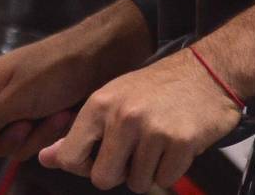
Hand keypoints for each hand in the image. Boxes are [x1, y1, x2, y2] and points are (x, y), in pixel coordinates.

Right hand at [0, 0, 153, 160]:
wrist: (101, 58)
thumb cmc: (58, 68)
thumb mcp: (19, 97)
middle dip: (6, 140)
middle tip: (28, 123)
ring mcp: (11, 110)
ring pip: (5, 146)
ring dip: (33, 137)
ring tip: (55, 114)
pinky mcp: (32, 119)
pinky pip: (28, 143)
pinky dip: (47, 134)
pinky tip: (64, 117)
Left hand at [37, 45, 241, 191]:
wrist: (209, 70)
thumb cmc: (157, 88)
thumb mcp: (113, 100)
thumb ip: (79, 133)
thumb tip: (45, 159)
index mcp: (100, 105)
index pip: (70, 159)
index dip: (85, 166)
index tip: (102, 155)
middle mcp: (122, 116)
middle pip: (103, 179)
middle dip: (120, 173)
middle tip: (136, 150)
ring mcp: (152, 130)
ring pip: (136, 183)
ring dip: (149, 171)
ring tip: (159, 142)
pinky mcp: (180, 142)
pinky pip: (164, 180)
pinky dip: (171, 170)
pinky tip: (176, 144)